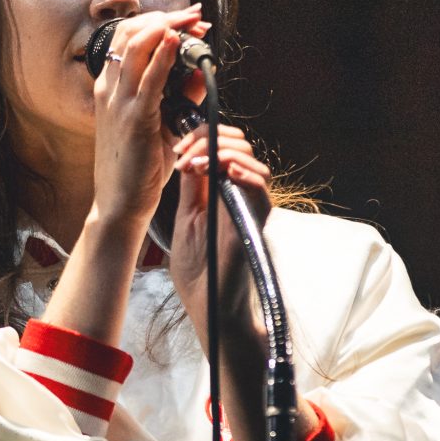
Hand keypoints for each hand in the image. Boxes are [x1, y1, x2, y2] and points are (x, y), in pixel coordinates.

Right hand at [90, 5, 209, 244]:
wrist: (120, 204)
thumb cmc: (138, 168)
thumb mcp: (163, 124)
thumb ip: (181, 96)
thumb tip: (201, 69)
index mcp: (111, 89)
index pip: (129, 38)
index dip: (160, 20)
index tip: (189, 20)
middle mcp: (110, 90)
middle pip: (131, 32)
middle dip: (167, 16)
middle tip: (195, 15)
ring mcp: (119, 103)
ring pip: (136, 45)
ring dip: (168, 26)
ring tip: (192, 22)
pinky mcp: (134, 120)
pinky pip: (149, 79)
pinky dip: (164, 55)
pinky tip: (180, 41)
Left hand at [168, 125, 272, 350]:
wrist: (207, 303)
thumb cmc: (198, 269)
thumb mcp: (187, 218)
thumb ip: (192, 187)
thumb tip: (190, 154)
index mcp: (220, 192)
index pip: (221, 148)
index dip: (202, 138)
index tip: (179, 149)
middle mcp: (239, 196)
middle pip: (240, 148)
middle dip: (211, 139)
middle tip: (185, 153)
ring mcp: (250, 208)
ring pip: (253, 163)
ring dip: (223, 154)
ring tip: (198, 163)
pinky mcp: (256, 223)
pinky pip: (260, 190)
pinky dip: (244, 174)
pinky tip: (223, 172)